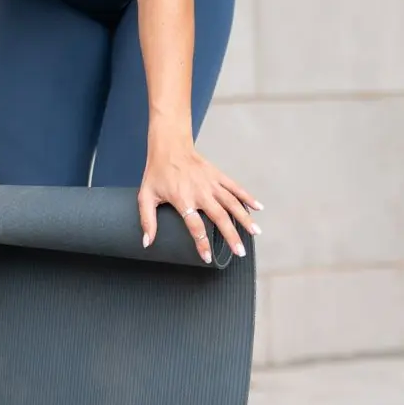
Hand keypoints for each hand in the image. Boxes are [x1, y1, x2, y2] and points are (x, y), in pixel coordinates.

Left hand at [138, 144, 261, 263]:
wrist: (169, 146)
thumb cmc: (157, 173)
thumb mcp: (146, 196)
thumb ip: (147, 220)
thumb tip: (147, 243)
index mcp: (182, 199)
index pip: (195, 226)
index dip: (202, 243)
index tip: (208, 258)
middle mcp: (200, 192)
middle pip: (219, 217)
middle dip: (231, 235)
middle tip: (239, 252)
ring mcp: (211, 183)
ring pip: (232, 203)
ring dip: (244, 218)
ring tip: (255, 233)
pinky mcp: (217, 175)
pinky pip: (235, 187)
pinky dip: (247, 196)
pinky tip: (258, 207)